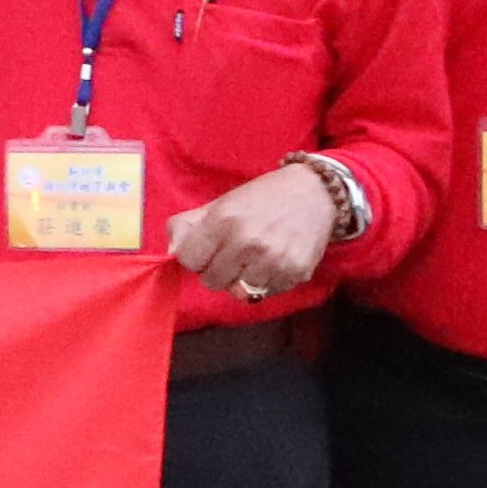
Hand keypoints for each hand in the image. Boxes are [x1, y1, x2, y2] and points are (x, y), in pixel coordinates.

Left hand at [165, 163, 337, 303]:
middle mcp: (248, 242)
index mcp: (225, 219)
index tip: (207, 248)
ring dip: (242, 278)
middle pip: (211, 281)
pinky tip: (273, 260)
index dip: (196, 256)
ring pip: (238, 291)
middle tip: (232, 253)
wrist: (316, 194)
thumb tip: (170, 251)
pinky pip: (266, 293)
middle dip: (216, 270)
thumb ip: (188, 225)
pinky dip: (266, 282)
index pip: (189, 260)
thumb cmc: (263, 198)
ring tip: (254, 256)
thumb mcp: (222, 202)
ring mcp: (273, 261)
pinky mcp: (295, 273)